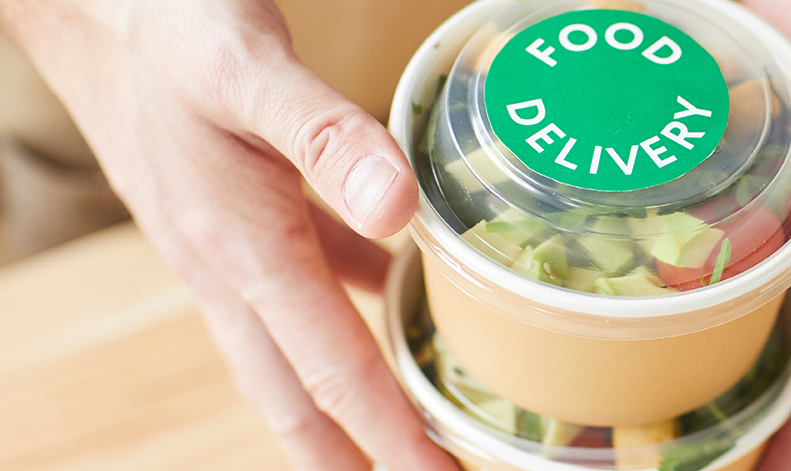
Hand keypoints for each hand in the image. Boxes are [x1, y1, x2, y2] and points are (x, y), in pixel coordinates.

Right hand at [0, 1, 455, 469]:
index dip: (389, 434)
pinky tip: (395, 301)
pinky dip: (348, 312)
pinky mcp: (231, 219)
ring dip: (346, 402)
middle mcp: (229, 269)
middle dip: (356, 456)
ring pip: (294, 351)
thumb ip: (329, 137)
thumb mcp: (251, 70)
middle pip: (299, 394)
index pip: (332, 370)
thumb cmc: (168, 29)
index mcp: (244, 250)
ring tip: (404, 436)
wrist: (90, 5)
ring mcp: (225, 250)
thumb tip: (399, 208)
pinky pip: (300, 288)